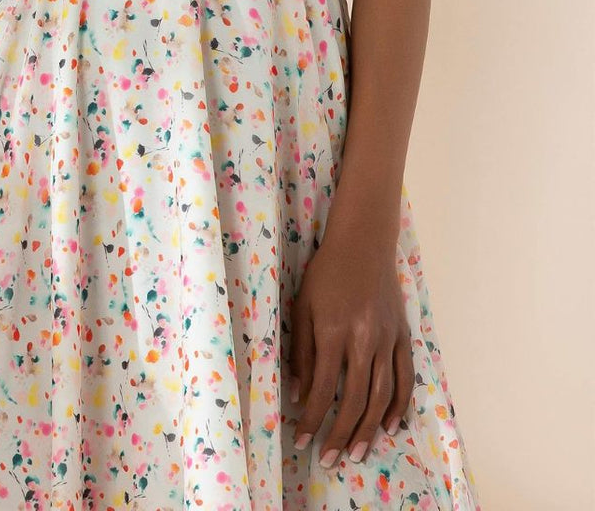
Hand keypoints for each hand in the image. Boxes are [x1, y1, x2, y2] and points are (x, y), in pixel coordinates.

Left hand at [288, 232, 412, 468]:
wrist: (362, 245)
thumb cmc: (325, 275)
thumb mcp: (302, 307)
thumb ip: (301, 351)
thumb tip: (299, 394)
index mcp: (334, 332)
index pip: (323, 388)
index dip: (313, 418)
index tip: (303, 439)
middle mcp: (364, 341)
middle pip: (355, 400)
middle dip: (340, 433)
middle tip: (331, 460)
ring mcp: (388, 340)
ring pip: (382, 396)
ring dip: (369, 429)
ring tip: (357, 453)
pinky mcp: (404, 337)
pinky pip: (405, 379)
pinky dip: (399, 406)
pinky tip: (389, 426)